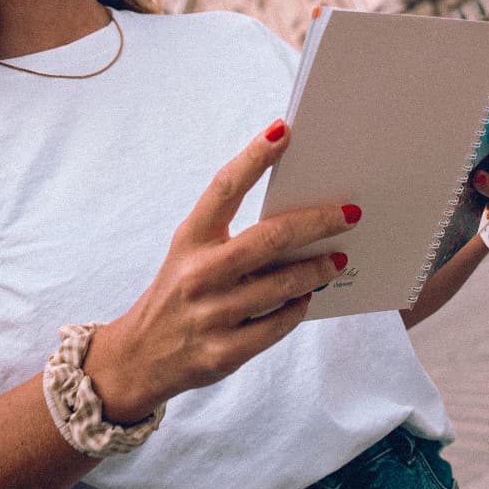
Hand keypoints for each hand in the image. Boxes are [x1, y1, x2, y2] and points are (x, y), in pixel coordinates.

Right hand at [83, 121, 358, 421]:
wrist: (138, 358)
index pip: (224, 188)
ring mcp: (211, 316)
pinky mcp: (223, 353)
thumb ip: (230, 232)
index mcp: (190, 239)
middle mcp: (198, 274)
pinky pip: (278, 325)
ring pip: (282, 285)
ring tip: (337, 259)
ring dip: (317, 269)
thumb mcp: (189, 253)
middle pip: (269, 238)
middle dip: (317, 222)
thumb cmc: (178, 292)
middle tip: (350, 213)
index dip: (254, 157)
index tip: (284, 130)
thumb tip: (297, 212)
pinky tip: (307, 296)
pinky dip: (298, 308)